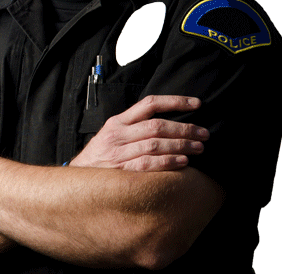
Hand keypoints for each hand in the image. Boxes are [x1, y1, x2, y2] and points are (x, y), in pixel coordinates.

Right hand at [69, 95, 207, 170]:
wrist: (77, 180)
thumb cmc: (100, 158)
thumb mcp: (112, 136)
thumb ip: (134, 128)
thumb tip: (168, 125)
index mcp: (118, 121)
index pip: (150, 104)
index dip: (175, 101)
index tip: (197, 103)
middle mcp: (118, 134)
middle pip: (157, 125)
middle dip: (185, 128)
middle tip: (204, 133)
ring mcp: (118, 153)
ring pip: (155, 144)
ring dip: (181, 145)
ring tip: (199, 148)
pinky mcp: (120, 171)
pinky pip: (148, 164)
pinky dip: (168, 162)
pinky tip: (183, 163)